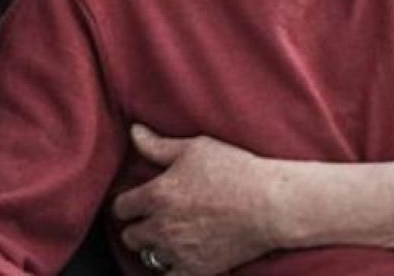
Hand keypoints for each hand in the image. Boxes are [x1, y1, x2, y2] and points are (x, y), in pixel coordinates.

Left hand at [114, 125, 280, 274]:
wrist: (272, 204)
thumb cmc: (237, 171)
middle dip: (142, 227)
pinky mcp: (195, 270)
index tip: (141, 202)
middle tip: (159, 219)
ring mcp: (177, 251)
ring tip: (175, 236)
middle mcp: (161, 227)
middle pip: (131, 236)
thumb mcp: (197, 148)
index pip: (122, 208)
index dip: (130, 204)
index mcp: (157, 195)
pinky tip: (184, 256)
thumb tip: (134, 132)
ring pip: (149, 257)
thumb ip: (159, 145)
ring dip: (158, 247)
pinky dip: (173, 268)